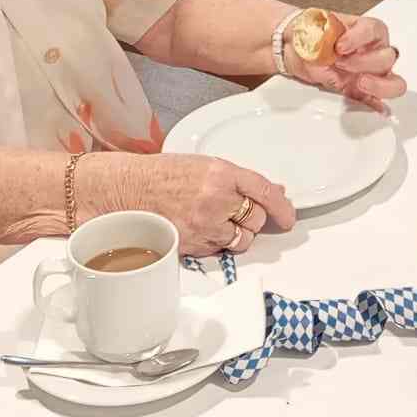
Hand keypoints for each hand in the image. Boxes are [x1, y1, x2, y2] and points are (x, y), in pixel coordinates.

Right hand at [108, 151, 295, 255]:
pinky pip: (220, 250)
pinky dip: (217, 243)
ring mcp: (204, 224)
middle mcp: (216, 199)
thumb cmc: (163, 175)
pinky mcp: (193, 245)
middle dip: (253, 217)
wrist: (128, 190)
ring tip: (217, 220)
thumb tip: (272, 192)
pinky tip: (201, 229)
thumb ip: (239, 180)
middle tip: (235, 211)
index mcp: (221, 173)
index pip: (264, 191)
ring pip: (242, 239)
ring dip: (237, 233)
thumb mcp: (204, 166)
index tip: (289, 216)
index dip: (282, 206)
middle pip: (257, 218)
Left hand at [287, 12, 406, 111]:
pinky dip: (378, 105)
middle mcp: (372, 51)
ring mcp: (370, 73)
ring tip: (359, 83)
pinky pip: (379, 101)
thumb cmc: (311, 36)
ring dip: (378, 84)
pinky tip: (374, 108)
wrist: (296, 48)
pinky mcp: (361, 92)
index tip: (340, 46)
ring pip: (394, 82)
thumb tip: (324, 45)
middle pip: (387, 57)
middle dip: (364, 62)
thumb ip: (321, 37)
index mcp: (364, 30)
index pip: (373, 30)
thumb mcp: (314, 30)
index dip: (359, 38)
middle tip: (341, 62)